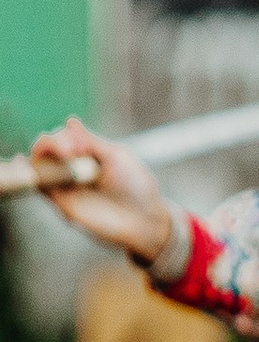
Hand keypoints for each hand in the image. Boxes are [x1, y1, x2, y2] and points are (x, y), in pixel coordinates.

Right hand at [28, 118, 174, 265]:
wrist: (143, 219)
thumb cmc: (136, 187)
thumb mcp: (116, 157)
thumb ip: (91, 142)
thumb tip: (70, 121)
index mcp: (89, 155)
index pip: (64, 138)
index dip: (65, 137)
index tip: (81, 146)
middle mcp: (74, 169)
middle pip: (47, 149)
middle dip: (52, 143)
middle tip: (70, 150)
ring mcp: (67, 186)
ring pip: (39, 165)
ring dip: (42, 154)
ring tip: (62, 155)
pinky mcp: (62, 204)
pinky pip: (40, 186)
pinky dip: (32, 174)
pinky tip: (32, 165)